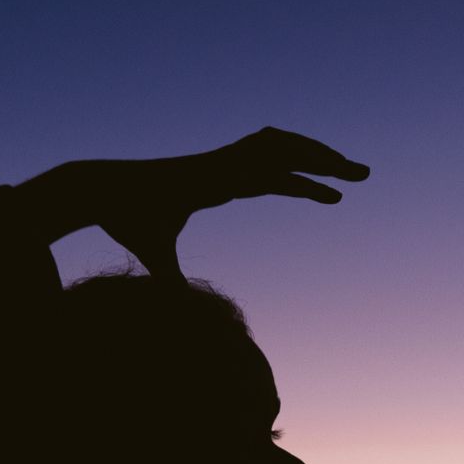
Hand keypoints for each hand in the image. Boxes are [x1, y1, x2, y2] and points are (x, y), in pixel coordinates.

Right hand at [97, 127, 369, 279]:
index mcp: (217, 182)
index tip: (333, 194)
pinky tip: (325, 169)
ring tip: (354, 171)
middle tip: (363, 174)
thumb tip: (176, 310)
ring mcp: (221, 163)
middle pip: (286, 158)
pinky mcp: (216, 167)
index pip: (270, 179)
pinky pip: (264, 162)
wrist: (100, 194)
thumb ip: (170, 282)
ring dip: (320, 156)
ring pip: (283, 152)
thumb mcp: (156, 259)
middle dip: (325, 162)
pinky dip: (295, 163)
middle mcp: (225, 168)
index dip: (301, 182)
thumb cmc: (124, 220)